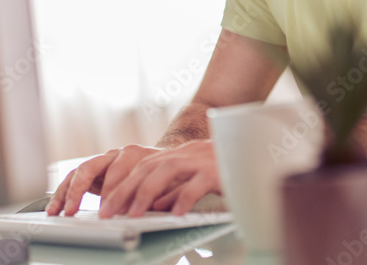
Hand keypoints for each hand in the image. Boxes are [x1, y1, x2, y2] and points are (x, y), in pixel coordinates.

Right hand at [46, 145, 159, 215]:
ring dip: (65, 193)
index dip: (111, 192)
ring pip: (78, 173)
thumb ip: (154, 191)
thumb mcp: (166, 181)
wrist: (164, 160)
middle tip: (72, 210)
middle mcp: (115, 154)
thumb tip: (146, 205)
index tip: (108, 211)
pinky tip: (56, 207)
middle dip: (79, 190)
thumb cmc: (166, 173)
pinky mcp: (95, 171)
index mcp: (133, 153)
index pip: (117, 171)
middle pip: (90, 167)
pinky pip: (75, 180)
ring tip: (55, 210)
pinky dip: (64, 193)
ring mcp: (103, 161)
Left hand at [98, 140, 221, 217]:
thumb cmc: (229, 168)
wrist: (259, 152)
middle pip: (148, 168)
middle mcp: (187, 154)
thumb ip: (176, 190)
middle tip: (109, 212)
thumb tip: (156, 206)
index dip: (122, 186)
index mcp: (180, 155)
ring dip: (146, 193)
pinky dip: (184, 198)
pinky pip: (197, 184)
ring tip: (133, 213)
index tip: (107, 207)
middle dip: (125, 191)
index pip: (143, 168)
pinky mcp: (218, 170)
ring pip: (166, 170)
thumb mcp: (197, 179)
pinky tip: (175, 214)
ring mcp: (202, 160)